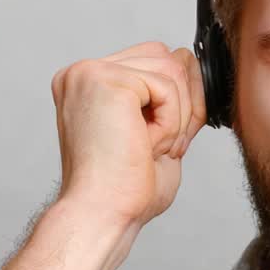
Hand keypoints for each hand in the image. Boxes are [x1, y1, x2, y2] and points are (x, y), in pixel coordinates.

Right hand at [50, 41, 205, 228]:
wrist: (104, 213)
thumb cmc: (126, 188)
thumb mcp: (157, 131)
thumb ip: (169, 95)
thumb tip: (187, 58)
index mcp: (89, 84)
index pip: (151, 61)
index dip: (174, 98)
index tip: (163, 140)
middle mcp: (82, 73)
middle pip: (163, 56)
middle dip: (182, 103)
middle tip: (163, 147)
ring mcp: (90, 73)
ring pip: (170, 68)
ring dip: (176, 116)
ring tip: (151, 148)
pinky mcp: (106, 79)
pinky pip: (168, 86)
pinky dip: (171, 122)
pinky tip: (146, 146)